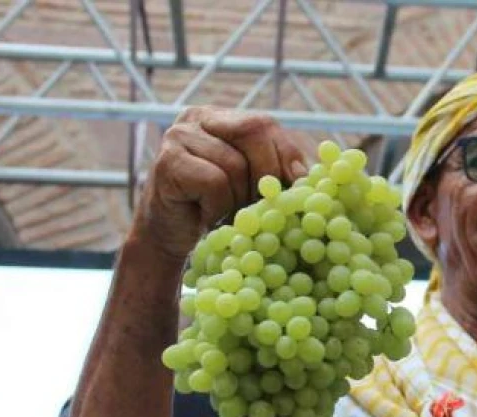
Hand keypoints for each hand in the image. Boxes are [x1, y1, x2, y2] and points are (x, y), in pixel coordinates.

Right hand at [132, 106, 311, 259]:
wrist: (169, 239)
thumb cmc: (215, 210)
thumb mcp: (251, 185)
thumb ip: (276, 171)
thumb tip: (310, 175)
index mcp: (221, 117)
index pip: (264, 123)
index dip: (285, 154)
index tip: (299, 184)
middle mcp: (197, 118)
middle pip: (253, 131)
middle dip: (267, 174)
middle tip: (261, 204)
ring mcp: (178, 136)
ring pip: (235, 164)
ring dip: (238, 199)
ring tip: (226, 213)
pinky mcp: (166, 161)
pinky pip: (214, 182)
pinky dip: (218, 206)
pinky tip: (205, 214)